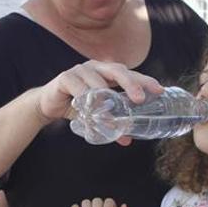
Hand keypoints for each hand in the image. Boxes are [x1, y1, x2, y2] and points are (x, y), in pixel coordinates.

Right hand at [35, 59, 162, 124]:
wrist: (48, 103)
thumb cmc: (76, 104)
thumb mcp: (96, 114)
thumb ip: (111, 123)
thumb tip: (127, 139)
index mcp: (107, 72)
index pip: (130, 74)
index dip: (145, 81)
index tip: (159, 90)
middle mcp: (96, 67)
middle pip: (118, 70)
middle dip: (130, 84)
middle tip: (140, 99)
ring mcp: (80, 70)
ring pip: (97, 82)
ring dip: (105, 101)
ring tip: (110, 118)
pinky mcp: (65, 77)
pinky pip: (78, 87)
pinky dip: (85, 99)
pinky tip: (88, 110)